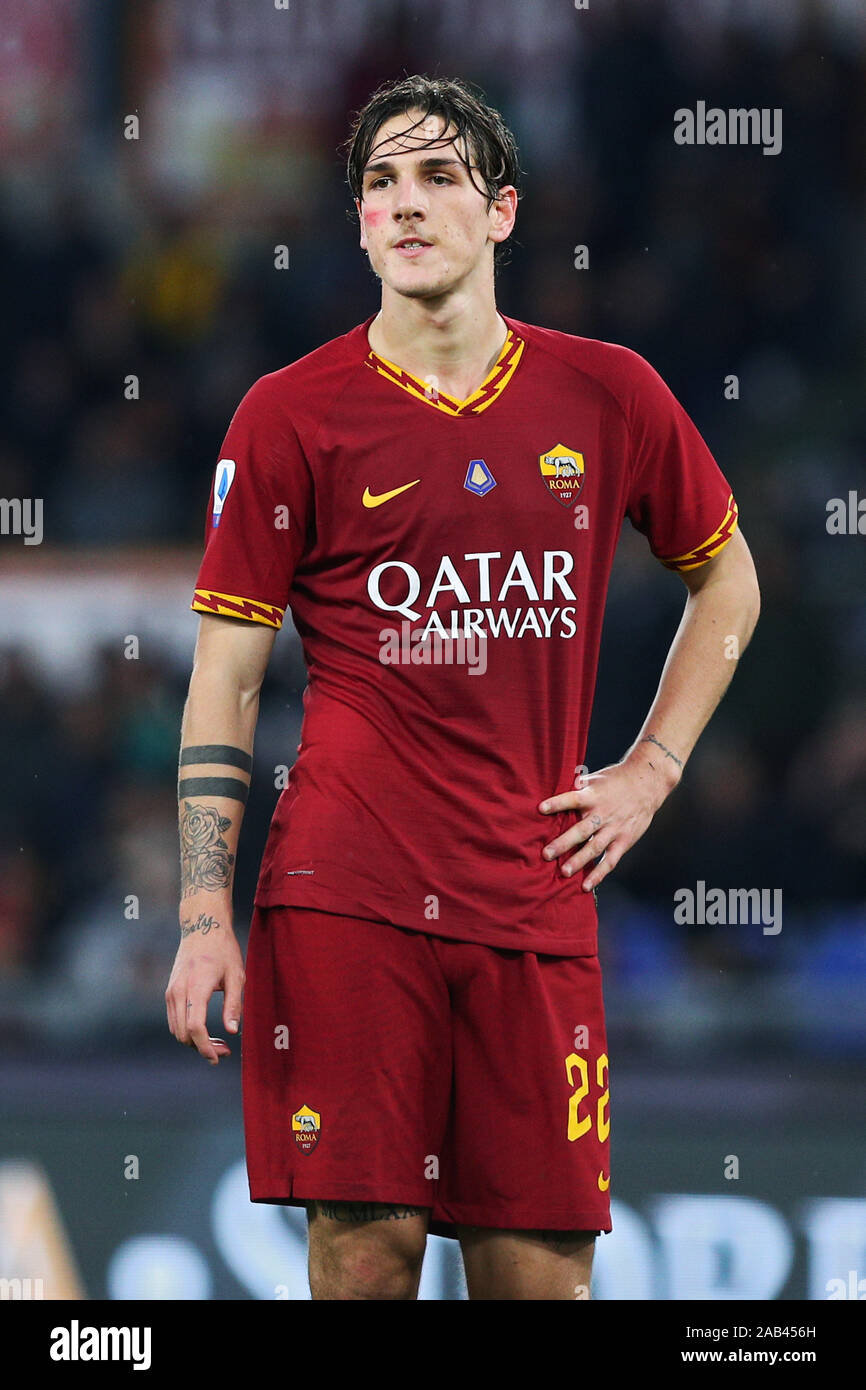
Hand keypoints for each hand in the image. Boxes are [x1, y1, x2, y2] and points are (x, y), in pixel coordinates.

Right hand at [165, 909, 244, 1064]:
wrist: (202, 927)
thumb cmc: (223, 950)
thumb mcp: (236, 976)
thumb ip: (233, 1005)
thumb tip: (232, 1031)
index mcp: (197, 987)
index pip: (195, 1027)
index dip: (206, 1047)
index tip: (218, 1057)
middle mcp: (178, 992)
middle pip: (184, 1034)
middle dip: (202, 1048)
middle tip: (225, 1050)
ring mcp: (171, 992)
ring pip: (176, 1030)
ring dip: (194, 1042)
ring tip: (218, 1042)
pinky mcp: (170, 992)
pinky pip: (174, 1020)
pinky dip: (187, 1031)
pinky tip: (204, 1031)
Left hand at [538, 752, 679, 891]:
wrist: (647, 784)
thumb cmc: (617, 780)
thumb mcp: (596, 778)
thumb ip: (578, 785)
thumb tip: (557, 784)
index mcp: (593, 796)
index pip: (572, 799)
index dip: (557, 803)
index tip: (540, 809)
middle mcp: (602, 814)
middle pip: (581, 830)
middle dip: (563, 843)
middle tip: (546, 854)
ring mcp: (613, 829)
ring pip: (594, 848)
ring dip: (579, 861)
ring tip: (564, 872)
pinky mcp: (624, 841)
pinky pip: (610, 860)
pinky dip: (598, 874)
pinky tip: (586, 885)